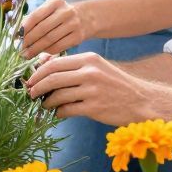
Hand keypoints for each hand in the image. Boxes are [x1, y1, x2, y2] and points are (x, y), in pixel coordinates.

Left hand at [19, 0, 96, 58]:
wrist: (87, 18)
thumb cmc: (61, 15)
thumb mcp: (50, 10)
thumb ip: (35, 18)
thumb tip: (16, 33)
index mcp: (55, 2)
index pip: (35, 16)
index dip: (23, 29)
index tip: (14, 38)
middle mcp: (66, 11)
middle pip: (42, 29)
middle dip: (28, 41)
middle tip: (18, 50)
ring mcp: (74, 24)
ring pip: (50, 39)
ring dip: (36, 49)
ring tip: (26, 55)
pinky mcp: (78, 37)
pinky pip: (59, 47)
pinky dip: (47, 51)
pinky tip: (41, 54)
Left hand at [24, 52, 144, 124]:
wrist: (141, 101)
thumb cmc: (115, 84)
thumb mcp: (96, 67)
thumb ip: (71, 65)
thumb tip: (42, 61)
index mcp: (89, 59)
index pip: (54, 63)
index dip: (38, 73)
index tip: (30, 80)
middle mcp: (90, 72)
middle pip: (52, 78)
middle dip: (36, 87)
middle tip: (30, 93)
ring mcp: (92, 90)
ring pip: (58, 95)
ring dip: (47, 101)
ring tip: (44, 104)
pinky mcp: (94, 107)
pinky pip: (67, 110)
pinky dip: (58, 112)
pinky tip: (58, 112)